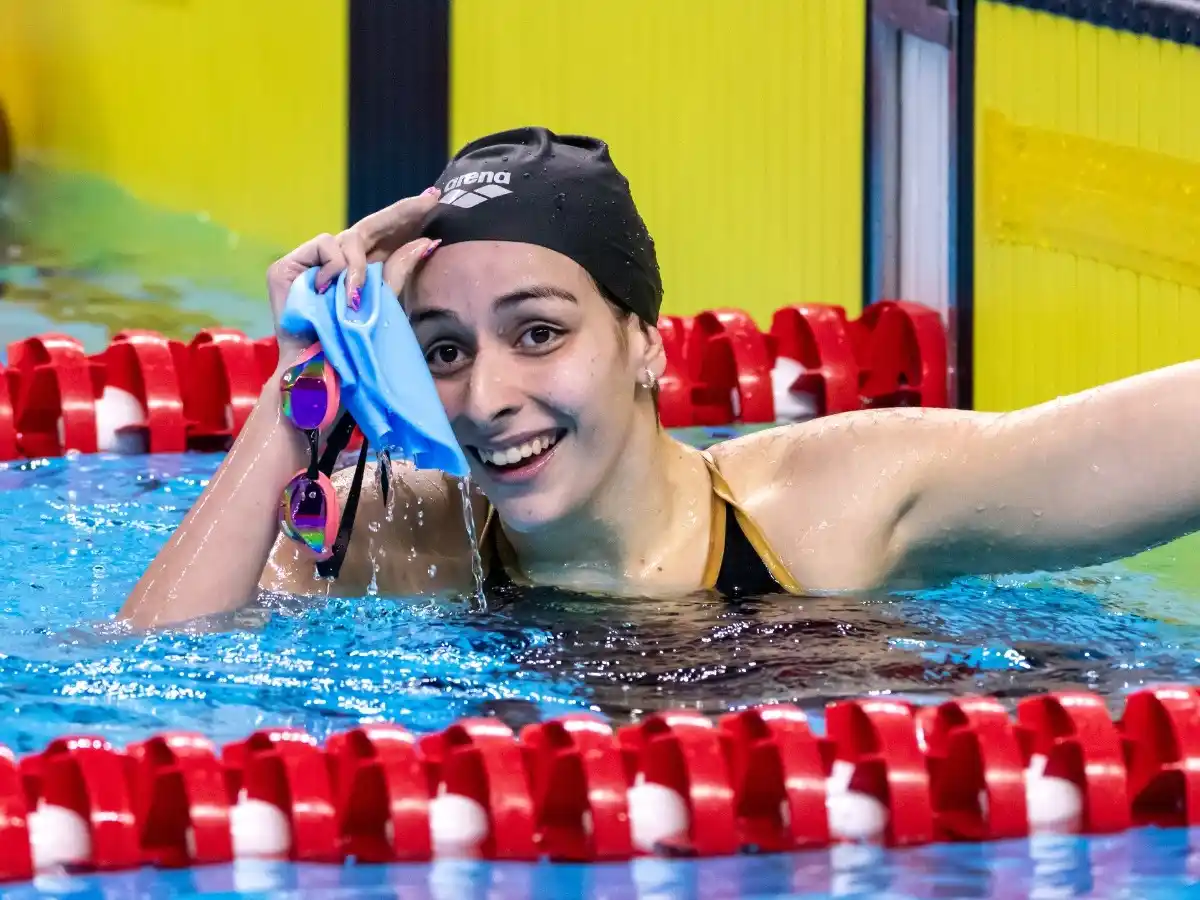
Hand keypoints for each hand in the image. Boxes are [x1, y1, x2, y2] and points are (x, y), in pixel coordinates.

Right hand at [266, 188, 441, 355]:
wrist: (321, 372)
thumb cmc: (354, 348)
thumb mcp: (386, 306)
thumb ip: (400, 272)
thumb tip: (426, 241)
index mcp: (362, 273)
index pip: (387, 236)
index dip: (408, 216)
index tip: (436, 199)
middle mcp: (338, 264)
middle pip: (371, 227)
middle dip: (401, 212)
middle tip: (429, 201)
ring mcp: (312, 264)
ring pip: (348, 239)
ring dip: (357, 267)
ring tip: (354, 297)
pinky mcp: (288, 266)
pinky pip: (324, 245)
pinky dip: (333, 267)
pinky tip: (329, 290)